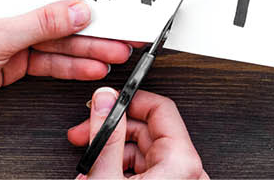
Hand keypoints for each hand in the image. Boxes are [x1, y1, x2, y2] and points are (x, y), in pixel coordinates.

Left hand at [0, 0, 132, 121]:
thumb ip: (40, 23)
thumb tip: (77, 11)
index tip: (115, 3)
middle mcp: (9, 12)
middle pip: (61, 18)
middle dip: (94, 28)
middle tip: (127, 34)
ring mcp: (10, 39)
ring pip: (58, 43)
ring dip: (87, 49)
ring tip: (116, 55)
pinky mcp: (10, 64)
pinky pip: (47, 62)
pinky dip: (69, 66)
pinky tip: (91, 68)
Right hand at [68, 88, 207, 178]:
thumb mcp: (106, 177)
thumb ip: (105, 136)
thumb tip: (104, 101)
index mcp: (182, 163)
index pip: (161, 108)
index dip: (129, 101)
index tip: (107, 102)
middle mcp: (187, 172)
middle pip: (149, 131)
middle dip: (112, 131)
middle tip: (86, 132)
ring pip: (144, 152)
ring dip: (112, 153)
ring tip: (87, 163)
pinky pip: (147, 172)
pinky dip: (122, 170)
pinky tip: (99, 174)